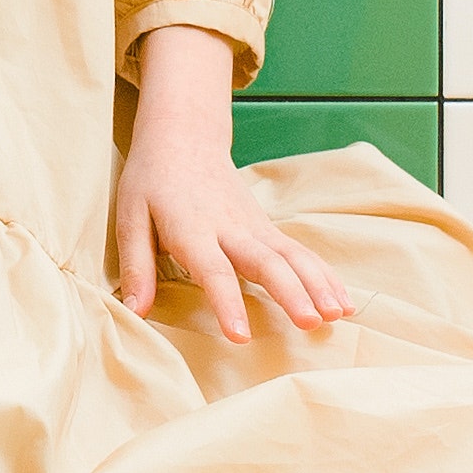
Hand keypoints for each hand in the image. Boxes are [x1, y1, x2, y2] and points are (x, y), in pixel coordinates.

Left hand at [108, 24, 349, 342]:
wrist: (183, 137)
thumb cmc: (151, 180)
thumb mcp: (129, 216)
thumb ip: (135, 266)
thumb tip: (133, 313)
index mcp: (193, 229)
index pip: (214, 271)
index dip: (228, 303)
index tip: (241, 335)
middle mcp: (230, 228)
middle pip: (267, 262)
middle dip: (291, 294)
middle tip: (311, 323)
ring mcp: (254, 226)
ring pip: (293, 256)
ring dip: (318, 285)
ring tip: (338, 316)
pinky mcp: (267, 228)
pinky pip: (301, 253)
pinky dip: (324, 276)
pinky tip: (343, 301)